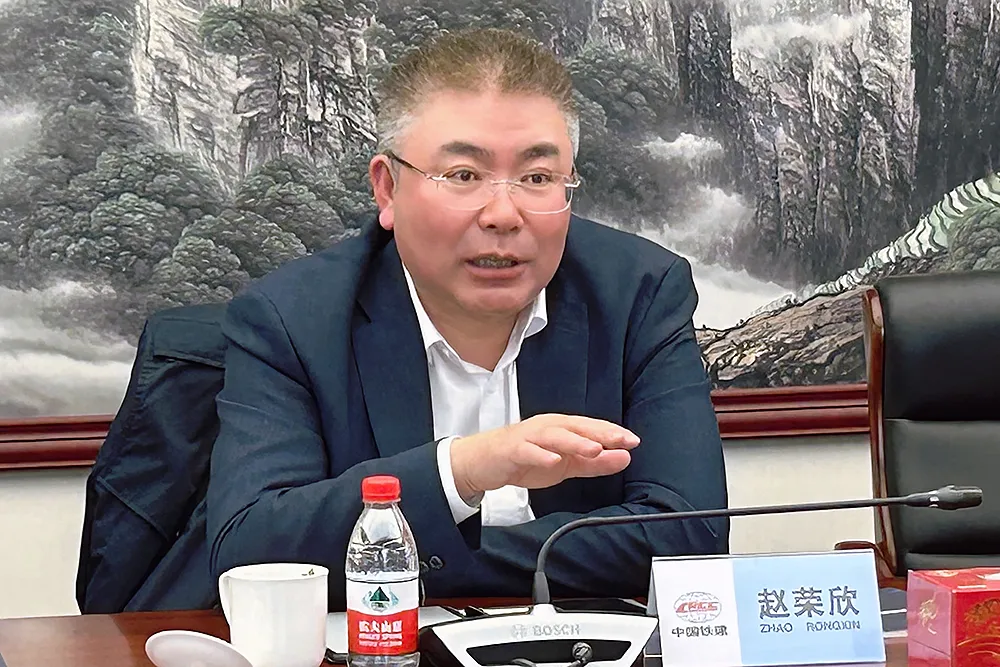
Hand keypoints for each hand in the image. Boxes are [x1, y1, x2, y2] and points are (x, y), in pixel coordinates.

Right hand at [449, 413, 639, 503]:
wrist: (483, 461)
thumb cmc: (525, 458)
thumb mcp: (565, 464)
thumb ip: (594, 463)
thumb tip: (624, 458)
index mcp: (562, 428)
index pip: (591, 428)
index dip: (612, 433)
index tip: (633, 441)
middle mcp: (547, 427)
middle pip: (576, 427)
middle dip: (600, 433)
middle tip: (622, 440)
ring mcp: (529, 437)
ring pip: (555, 436)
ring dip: (575, 442)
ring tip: (594, 449)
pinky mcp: (511, 449)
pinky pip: (527, 451)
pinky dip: (541, 455)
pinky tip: (553, 461)